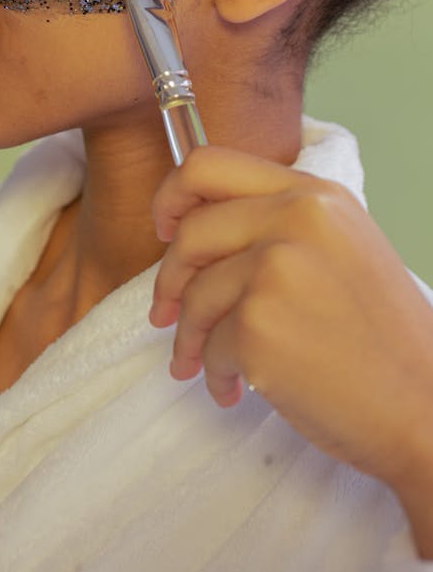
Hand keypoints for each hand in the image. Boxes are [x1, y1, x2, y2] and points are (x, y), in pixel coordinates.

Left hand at [149, 146, 432, 516]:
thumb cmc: (380, 337)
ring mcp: (275, 269)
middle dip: (170, 280)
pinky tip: (236, 389)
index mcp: (314, 194)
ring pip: (194, 295)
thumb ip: (276, 224)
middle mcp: (295, 219)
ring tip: (203, 365)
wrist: (424, 406)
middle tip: (167, 312)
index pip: (209, 164)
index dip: (172, 195)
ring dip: (190, 338)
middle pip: (190, 232)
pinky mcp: (260, 325)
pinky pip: (210, 345)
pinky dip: (215, 374)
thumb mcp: (341, 248)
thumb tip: (193, 228)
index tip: (165, 228)